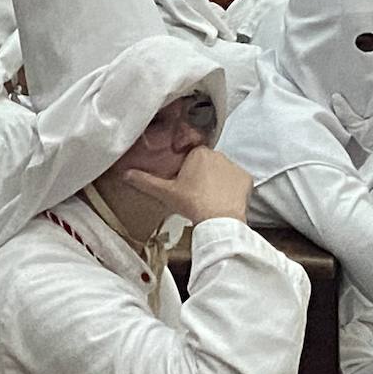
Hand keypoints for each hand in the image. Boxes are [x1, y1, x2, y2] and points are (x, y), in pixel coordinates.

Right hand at [124, 146, 252, 223]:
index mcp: (198, 153)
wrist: (218, 220)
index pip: (191, 156)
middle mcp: (218, 154)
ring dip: (217, 181)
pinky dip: (232, 189)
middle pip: (208, 162)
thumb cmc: (191, 203)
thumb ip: (145, 181)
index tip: (186, 184)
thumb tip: (125, 174)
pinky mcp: (247, 179)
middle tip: (196, 193)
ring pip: (223, 171)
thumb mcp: (165, 192)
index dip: (188, 170)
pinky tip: (224, 200)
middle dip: (202, 174)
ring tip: (210, 199)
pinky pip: (238, 181)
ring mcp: (234, 166)